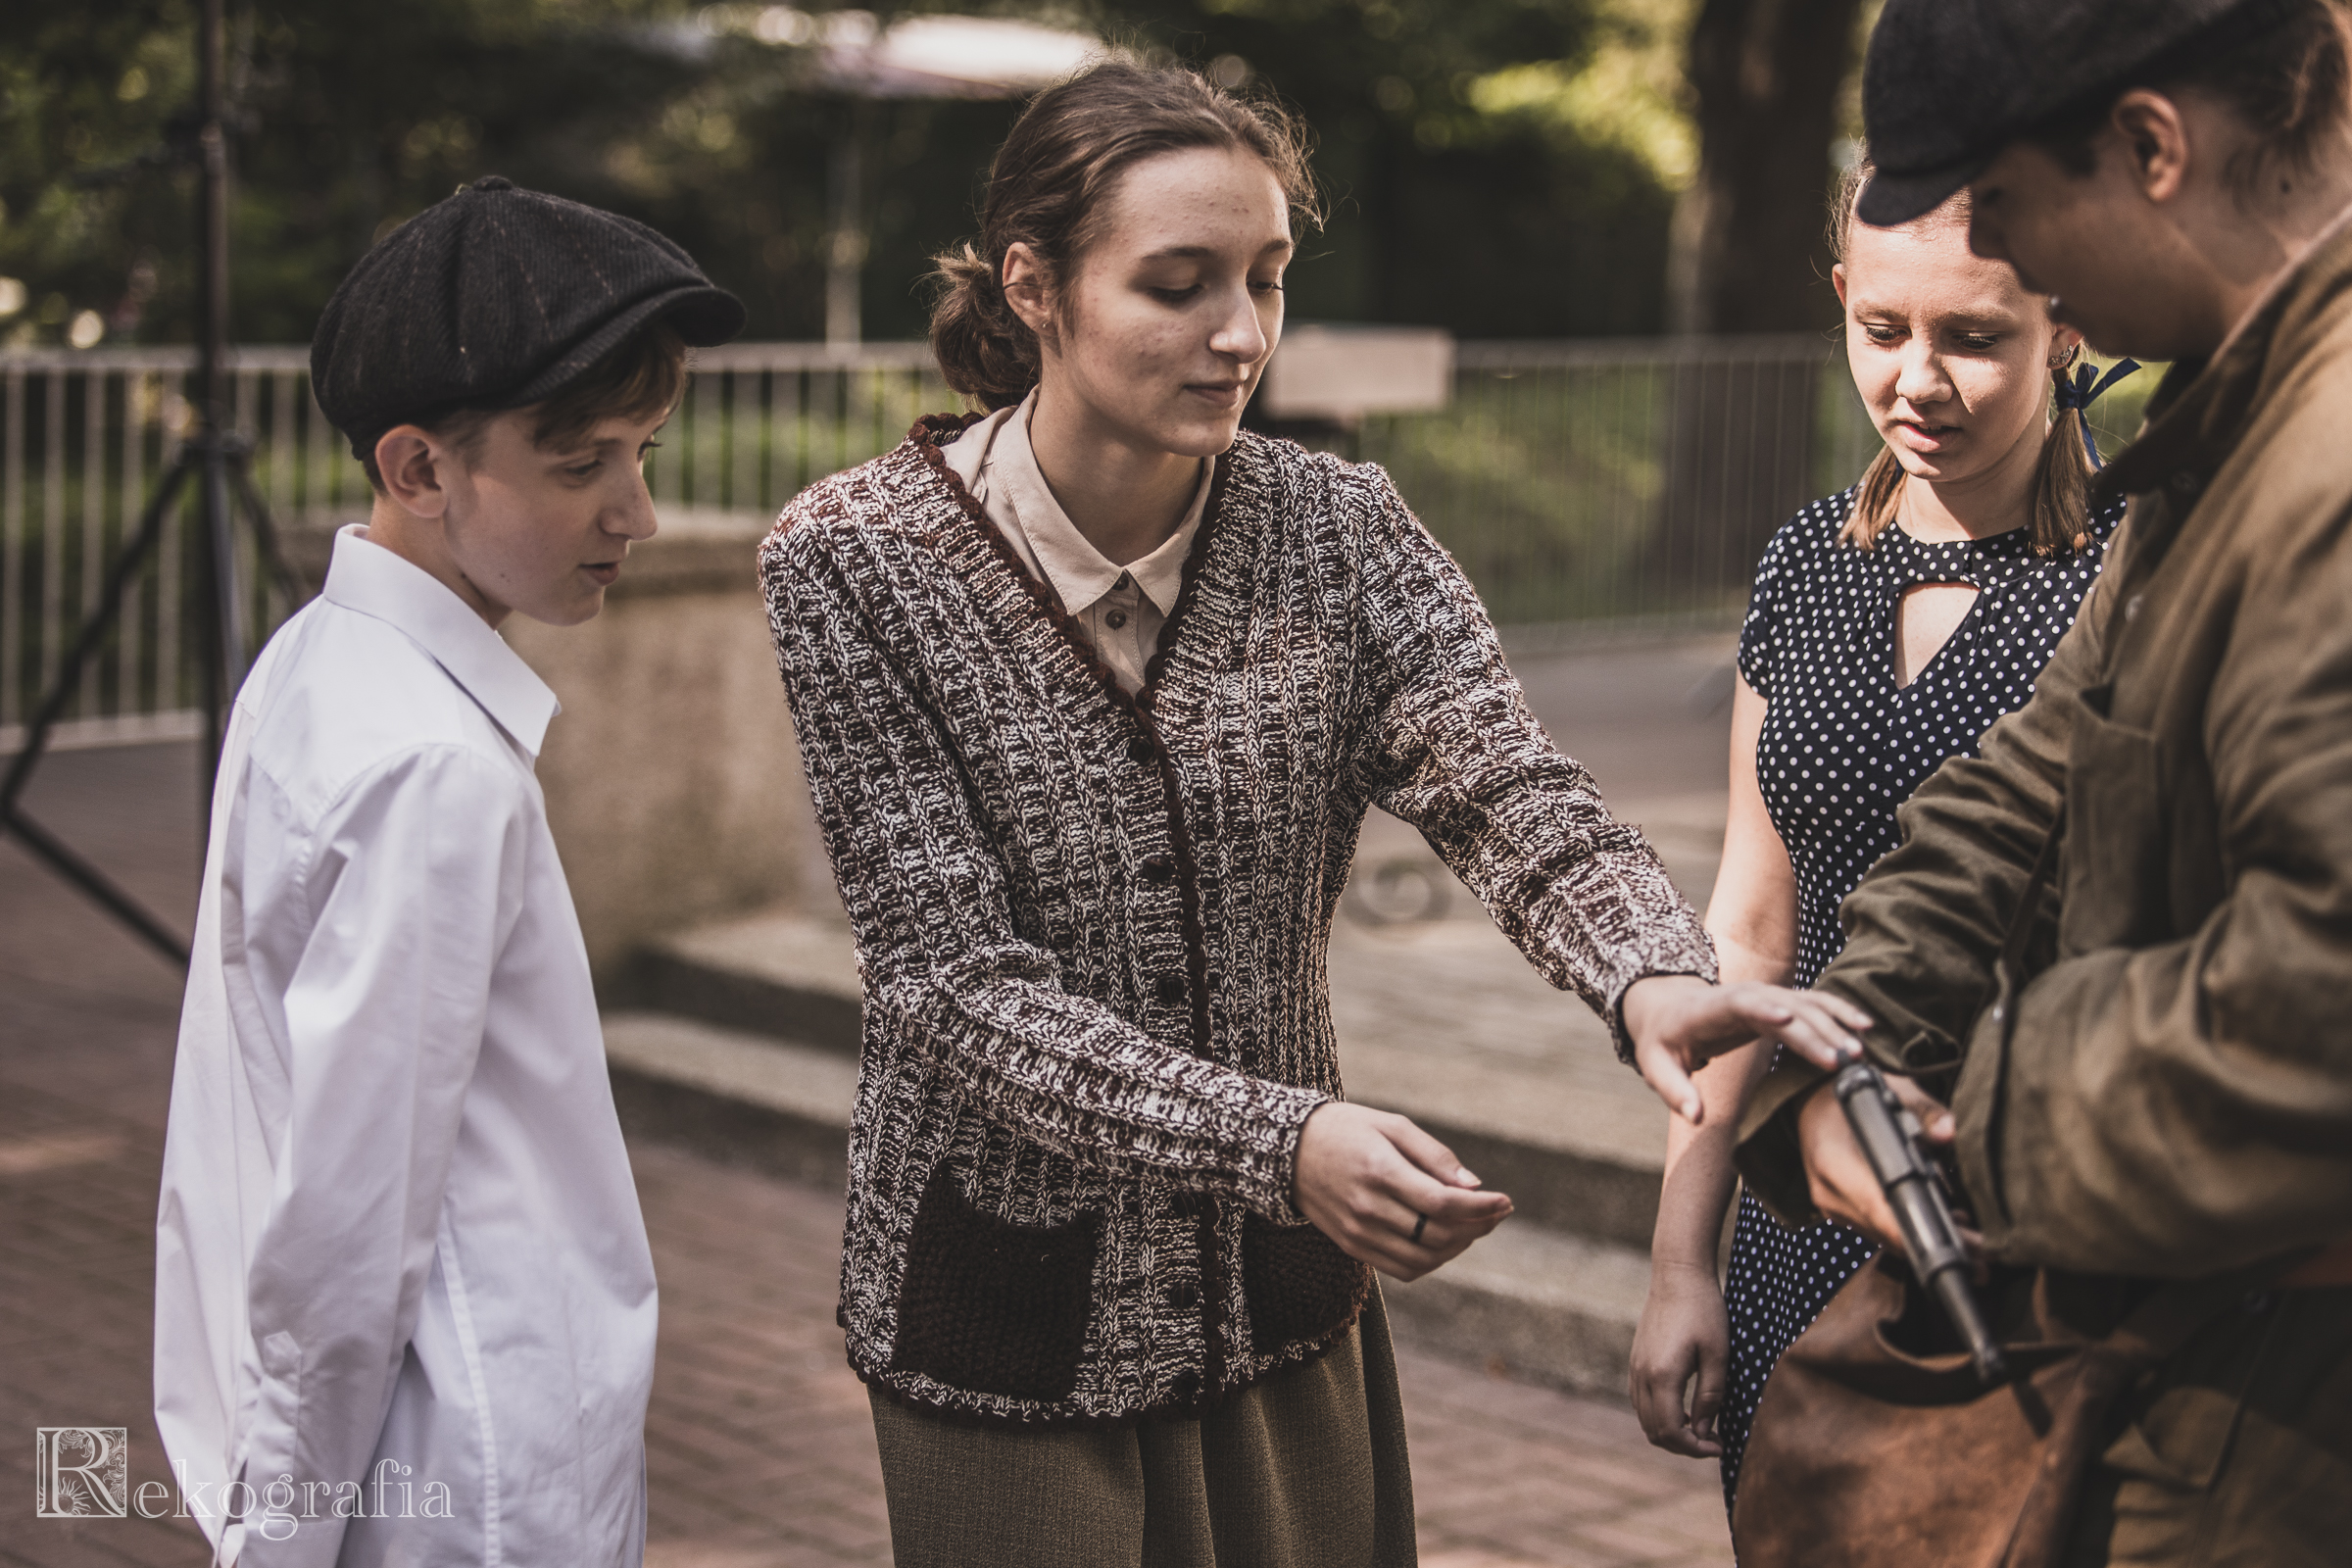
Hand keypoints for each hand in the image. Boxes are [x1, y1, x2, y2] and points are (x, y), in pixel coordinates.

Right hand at [1293, 1102, 1512, 1281]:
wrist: (1287, 1151)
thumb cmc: (1347, 1130)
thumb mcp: (1391, 1124)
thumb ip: (1434, 1155)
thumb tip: (1473, 1186)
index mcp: (1380, 1171)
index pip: (1443, 1204)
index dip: (1482, 1208)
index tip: (1506, 1201)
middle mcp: (1368, 1208)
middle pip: (1439, 1234)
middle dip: (1478, 1226)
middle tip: (1496, 1211)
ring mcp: (1358, 1232)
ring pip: (1425, 1258)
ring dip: (1459, 1247)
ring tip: (1474, 1226)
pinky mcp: (1352, 1247)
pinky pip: (1403, 1268)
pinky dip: (1432, 1260)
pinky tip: (1443, 1240)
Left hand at [1623, 975, 1871, 1123]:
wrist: (1669, 1007)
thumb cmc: (1664, 1040)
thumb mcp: (1657, 1065)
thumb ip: (1675, 1091)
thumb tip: (1695, 1117)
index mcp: (1712, 1009)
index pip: (1741, 1005)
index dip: (1764, 1010)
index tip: (1789, 1021)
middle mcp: (1745, 996)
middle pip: (1786, 1009)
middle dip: (1815, 1033)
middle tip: (1843, 1061)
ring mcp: (1766, 996)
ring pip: (1806, 1005)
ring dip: (1835, 1025)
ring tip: (1860, 1053)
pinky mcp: (1781, 1003)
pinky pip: (1815, 1004)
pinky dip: (1840, 1013)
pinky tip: (1865, 1027)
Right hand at [1629, 1259, 1729, 1457]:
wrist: (1678, 1276)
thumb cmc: (1704, 1311)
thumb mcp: (1718, 1355)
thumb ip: (1710, 1396)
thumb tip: (1704, 1433)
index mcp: (1663, 1376)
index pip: (1671, 1431)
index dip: (1695, 1449)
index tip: (1720, 1446)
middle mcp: (1642, 1376)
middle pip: (1654, 1431)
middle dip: (1684, 1446)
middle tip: (1713, 1443)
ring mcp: (1635, 1368)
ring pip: (1645, 1419)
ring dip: (1671, 1433)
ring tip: (1702, 1429)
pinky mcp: (1635, 1361)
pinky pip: (1641, 1402)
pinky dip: (1660, 1416)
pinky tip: (1684, 1410)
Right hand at [1794, 1072, 1958, 1252]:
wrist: (1810, 1098)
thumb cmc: (1849, 1094)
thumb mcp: (1890, 1091)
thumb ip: (1924, 1111)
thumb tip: (1951, 1131)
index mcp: (1833, 1162)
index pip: (1881, 1211)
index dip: (1922, 1231)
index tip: (1962, 1243)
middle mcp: (1830, 1193)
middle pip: (1888, 1233)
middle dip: (1937, 1240)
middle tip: (1984, 1250)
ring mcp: (1833, 1206)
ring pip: (1886, 1238)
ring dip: (1926, 1239)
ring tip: (1972, 1239)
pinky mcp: (1841, 1212)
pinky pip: (1878, 1232)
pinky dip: (1910, 1231)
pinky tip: (1943, 1223)